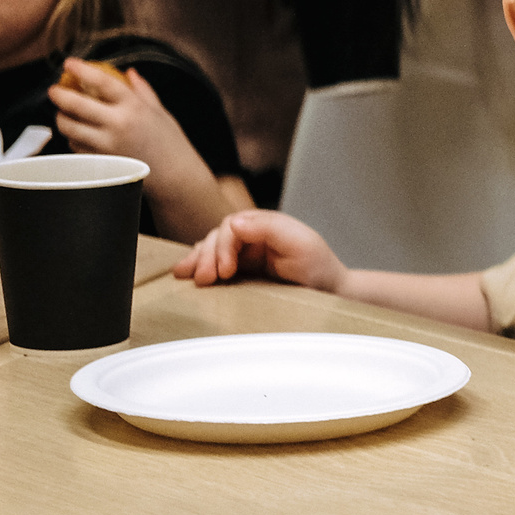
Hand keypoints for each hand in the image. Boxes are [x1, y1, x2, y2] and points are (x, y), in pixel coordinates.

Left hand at [49, 61, 196, 177]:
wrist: (174, 175)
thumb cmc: (170, 142)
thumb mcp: (160, 112)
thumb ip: (143, 90)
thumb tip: (129, 72)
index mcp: (134, 107)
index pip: (102, 82)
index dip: (82, 70)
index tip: (69, 63)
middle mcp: (117, 124)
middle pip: (76, 105)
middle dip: (59, 95)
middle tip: (54, 90)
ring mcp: (106, 145)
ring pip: (70, 127)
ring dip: (62, 118)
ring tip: (64, 113)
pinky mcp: (100, 161)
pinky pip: (76, 146)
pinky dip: (73, 137)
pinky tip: (79, 134)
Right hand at [172, 210, 349, 292]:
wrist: (329, 292)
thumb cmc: (318, 267)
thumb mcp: (300, 243)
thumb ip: (269, 229)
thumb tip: (234, 223)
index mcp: (265, 224)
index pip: (232, 226)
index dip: (224, 247)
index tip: (226, 271)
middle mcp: (251, 235)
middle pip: (217, 237)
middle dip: (206, 256)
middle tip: (203, 280)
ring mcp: (244, 252)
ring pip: (211, 248)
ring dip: (196, 260)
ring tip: (186, 276)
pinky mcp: (241, 269)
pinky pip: (214, 263)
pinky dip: (198, 265)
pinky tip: (185, 273)